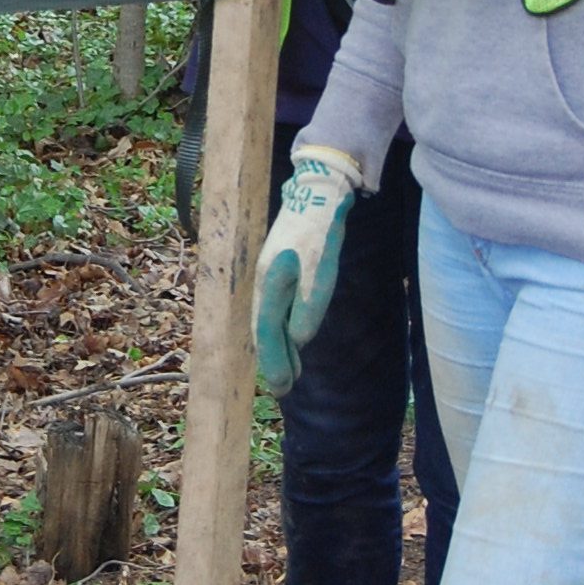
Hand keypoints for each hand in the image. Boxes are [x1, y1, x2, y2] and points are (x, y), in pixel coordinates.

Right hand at [253, 148, 365, 397]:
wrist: (316, 196)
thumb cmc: (320, 235)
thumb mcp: (321, 275)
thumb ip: (308, 310)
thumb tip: (298, 339)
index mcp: (270, 285)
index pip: (267, 333)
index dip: (275, 362)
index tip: (283, 387)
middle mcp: (262, 283)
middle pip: (263, 330)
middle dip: (274, 361)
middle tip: (284, 389)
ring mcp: (267, 276)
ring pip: (268, 321)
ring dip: (279, 348)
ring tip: (290, 373)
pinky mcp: (277, 272)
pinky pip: (274, 309)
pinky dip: (281, 329)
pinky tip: (290, 338)